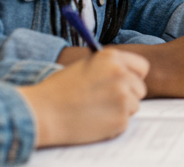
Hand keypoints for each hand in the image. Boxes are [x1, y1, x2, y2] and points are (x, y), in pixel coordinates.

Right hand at [20, 48, 147, 146]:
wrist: (42, 112)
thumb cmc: (58, 90)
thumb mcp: (85, 66)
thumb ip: (108, 67)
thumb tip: (127, 72)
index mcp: (112, 58)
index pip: (142, 67)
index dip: (133, 76)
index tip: (125, 84)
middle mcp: (122, 74)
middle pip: (140, 88)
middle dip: (127, 95)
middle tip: (104, 101)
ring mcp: (123, 97)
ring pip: (134, 106)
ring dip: (120, 110)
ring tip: (95, 110)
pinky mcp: (121, 119)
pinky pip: (124, 122)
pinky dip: (113, 124)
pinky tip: (93, 121)